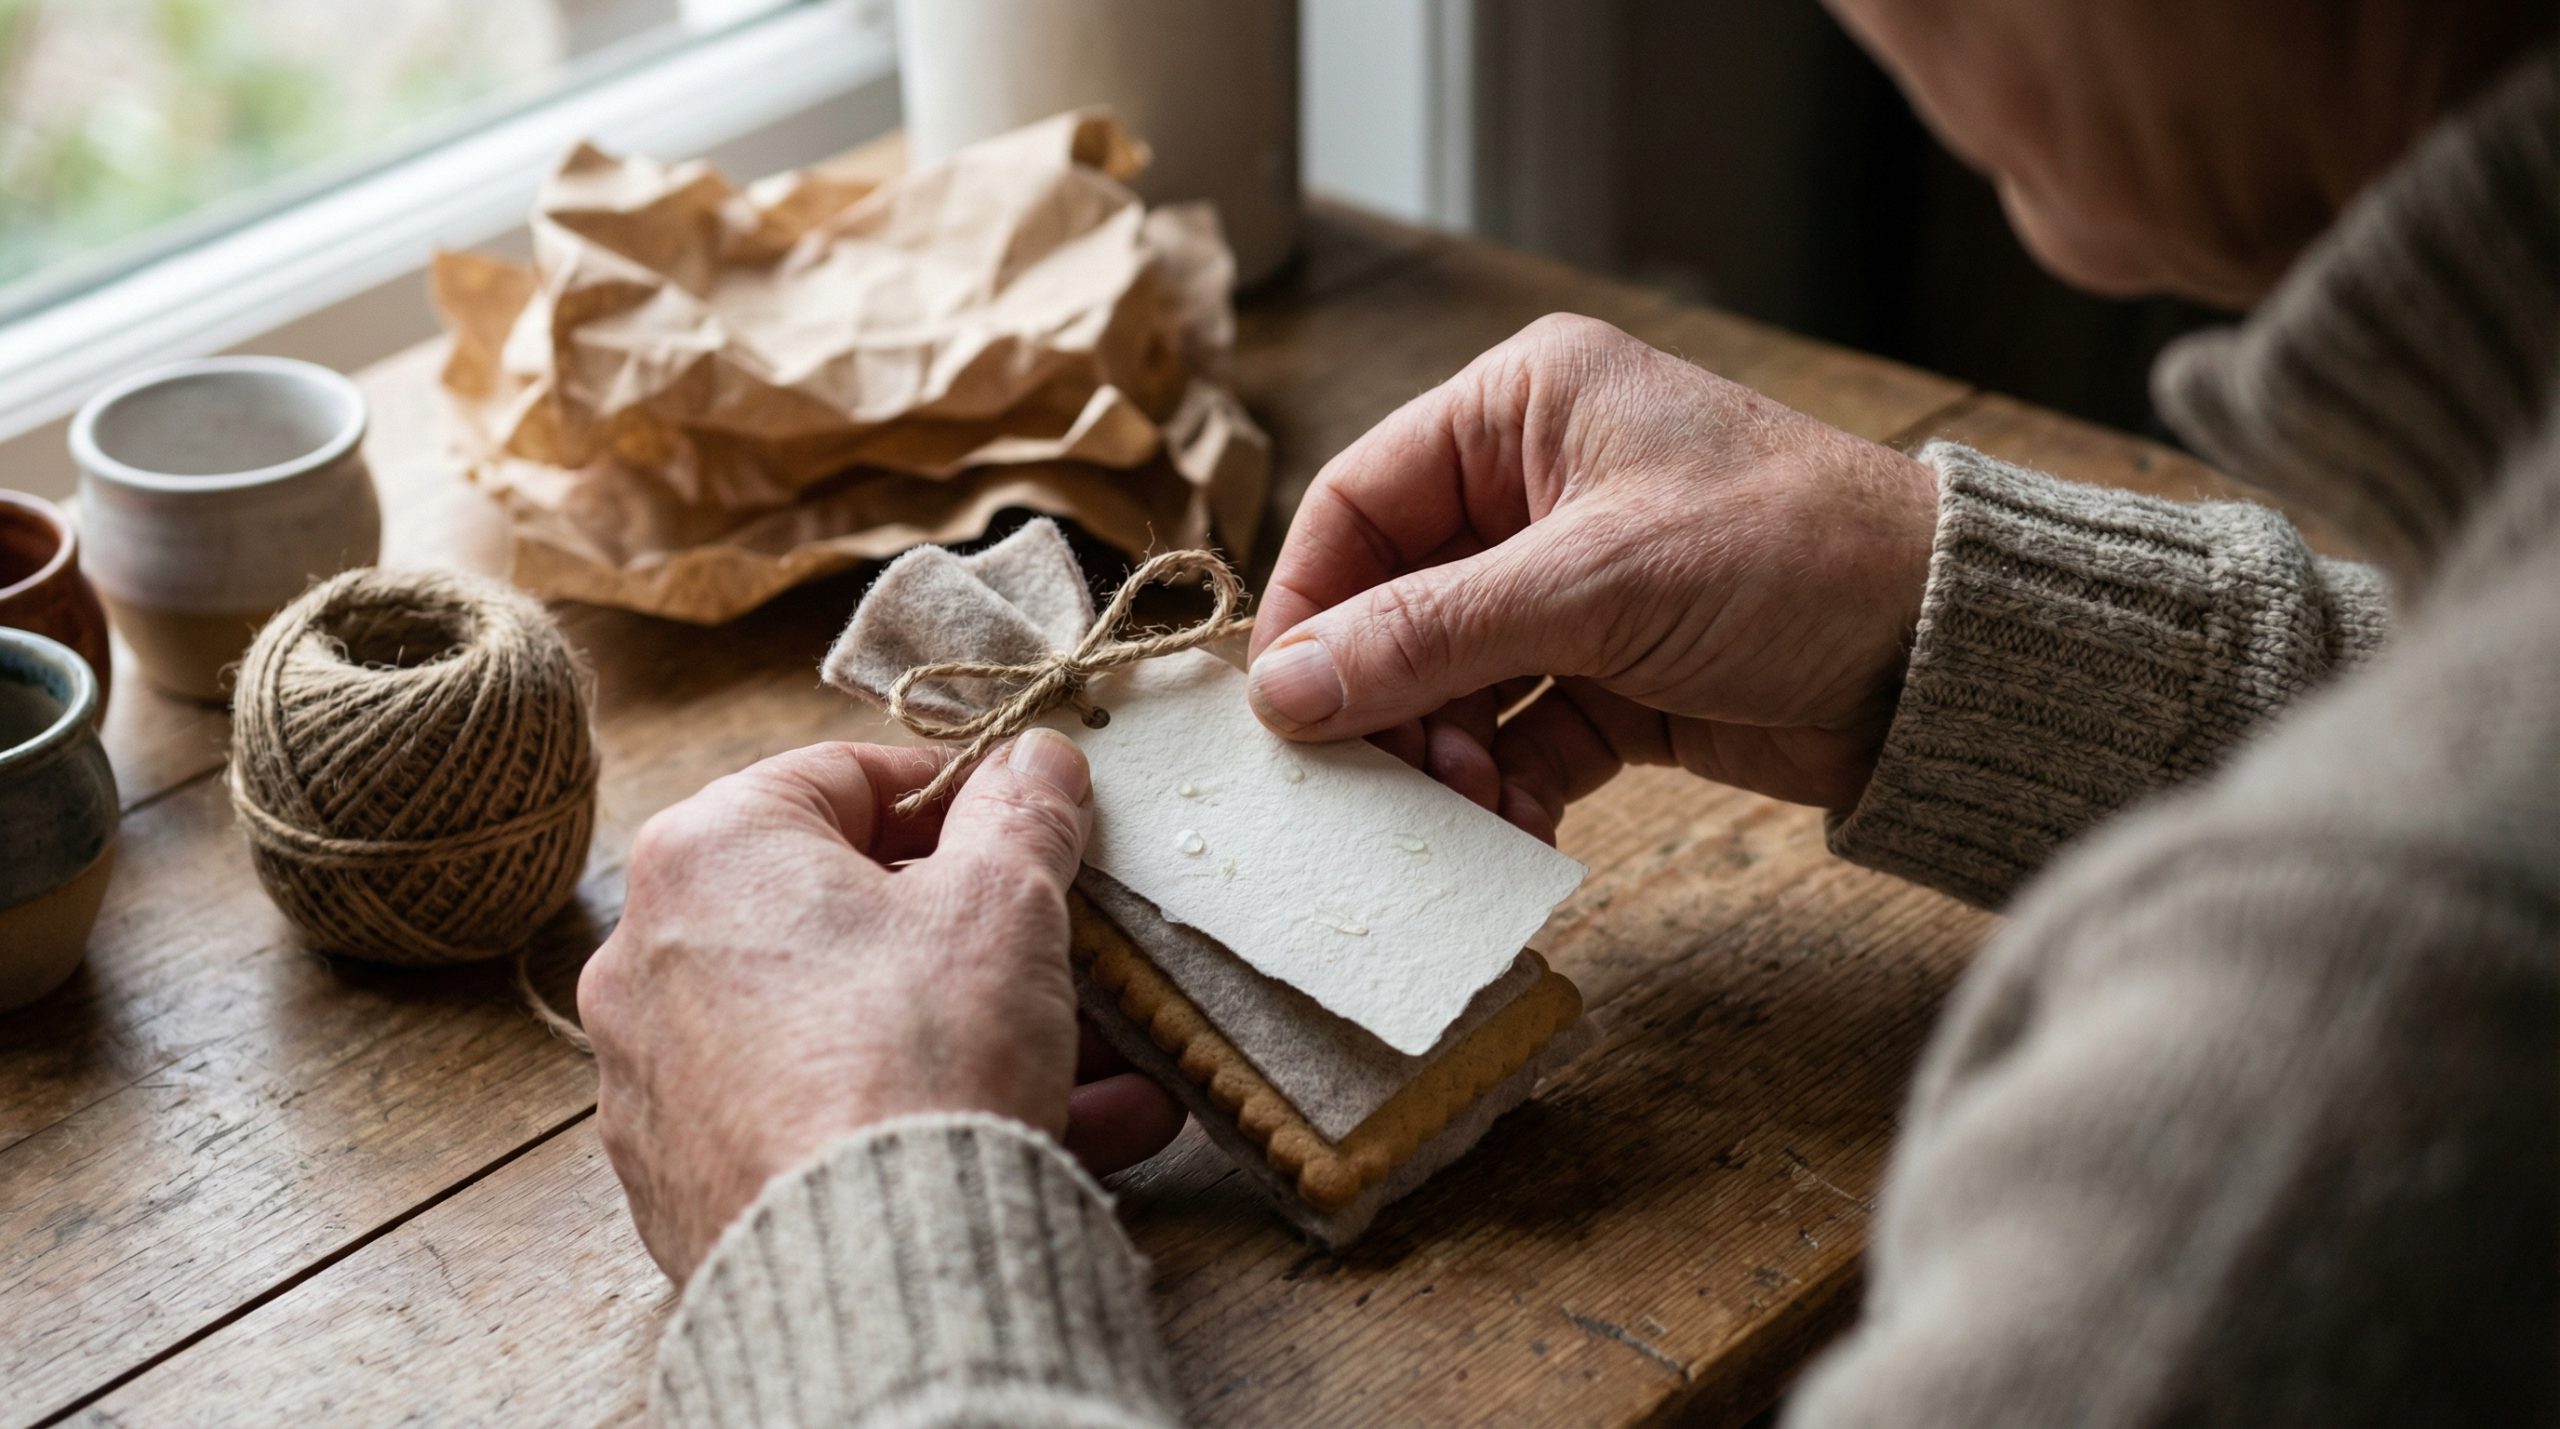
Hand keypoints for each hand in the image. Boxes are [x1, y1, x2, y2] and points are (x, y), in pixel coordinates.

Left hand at [579, 731, 1184, 1281]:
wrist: (867, 1268)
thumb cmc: (920, 1052)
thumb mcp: (1003, 904)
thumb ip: (1023, 815)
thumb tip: (1035, 761)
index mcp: (708, 853)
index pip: (844, 779)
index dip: (955, 797)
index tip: (1028, 828)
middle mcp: (651, 956)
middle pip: (848, 915)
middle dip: (985, 942)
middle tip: (1074, 960)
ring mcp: (659, 1078)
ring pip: (848, 1025)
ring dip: (981, 1036)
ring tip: (1108, 1073)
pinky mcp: (685, 1179)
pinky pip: (822, 1115)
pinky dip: (919, 1114)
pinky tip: (1051, 1136)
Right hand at [1247, 314, 1938, 833]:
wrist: (1951, 654)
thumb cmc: (1791, 556)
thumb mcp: (1595, 584)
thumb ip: (1430, 636)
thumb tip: (1284, 690)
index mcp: (1523, 409)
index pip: (1362, 502)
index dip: (1309, 605)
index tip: (1281, 705)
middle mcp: (1536, 490)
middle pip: (1394, 605)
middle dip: (1383, 701)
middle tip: (1375, 783)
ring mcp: (1574, 591)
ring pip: (1451, 684)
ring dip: (1443, 757)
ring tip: (1464, 811)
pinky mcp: (1614, 679)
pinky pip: (1518, 737)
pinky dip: (1505, 789)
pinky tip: (1512, 833)